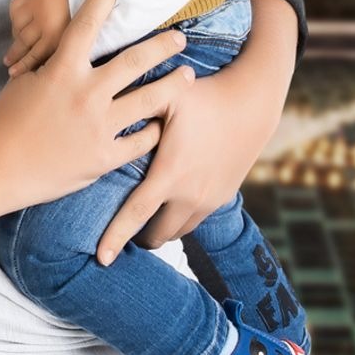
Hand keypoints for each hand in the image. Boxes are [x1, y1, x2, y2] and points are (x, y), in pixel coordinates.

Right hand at [0, 0, 195, 210]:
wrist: (0, 168)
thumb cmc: (7, 123)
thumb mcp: (25, 82)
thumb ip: (51, 64)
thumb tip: (63, 47)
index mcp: (63, 71)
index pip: (87, 25)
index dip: (104, 0)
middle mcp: (87, 94)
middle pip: (136, 60)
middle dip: (163, 45)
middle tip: (180, 37)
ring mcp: (99, 126)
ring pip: (150, 100)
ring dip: (173, 85)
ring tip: (187, 76)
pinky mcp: (105, 156)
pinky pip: (141, 141)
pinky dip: (154, 131)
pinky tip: (160, 125)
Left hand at [94, 0, 298, 265]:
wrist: (252, 102)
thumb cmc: (204, 95)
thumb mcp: (167, 97)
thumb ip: (135, 106)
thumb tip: (101, 109)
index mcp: (171, 174)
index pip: (136, 214)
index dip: (116, 238)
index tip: (102, 259)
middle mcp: (191, 194)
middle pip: (158, 234)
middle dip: (139, 238)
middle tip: (121, 232)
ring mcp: (210, 198)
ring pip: (180, 230)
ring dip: (161, 229)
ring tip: (144, 221)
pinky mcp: (224, 196)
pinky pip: (196, 219)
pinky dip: (180, 219)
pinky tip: (169, 207)